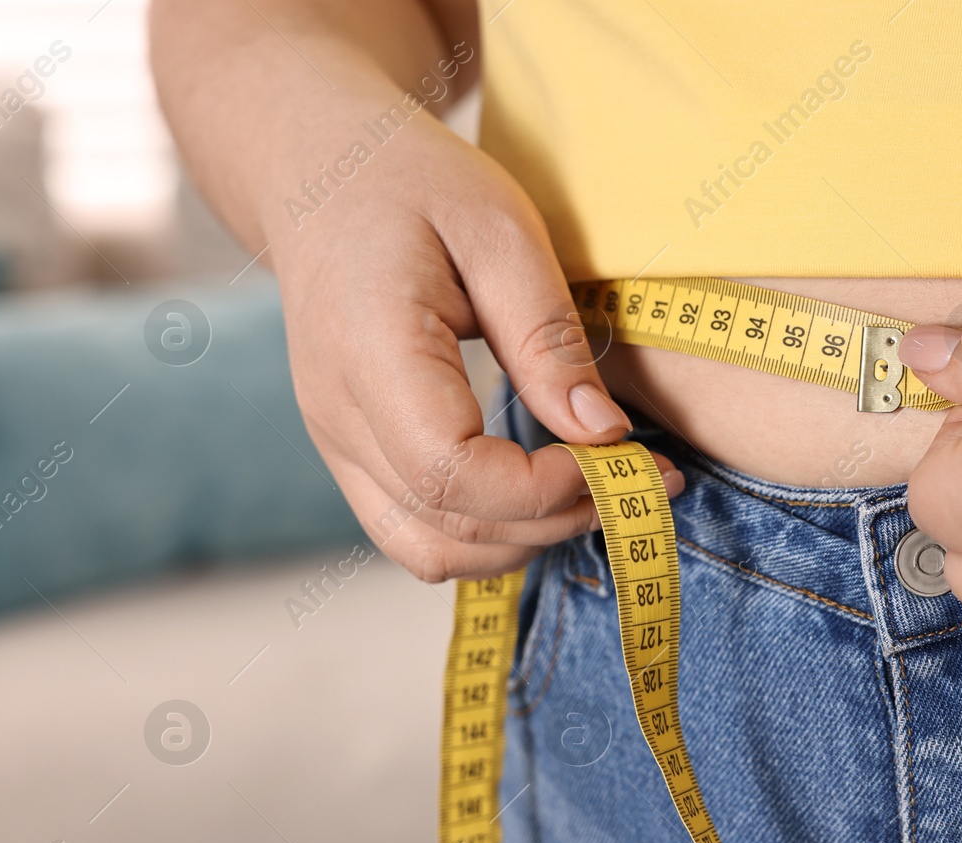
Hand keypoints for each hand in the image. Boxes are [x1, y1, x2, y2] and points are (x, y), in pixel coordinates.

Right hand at [269, 111, 680, 581]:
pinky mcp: (352, 454)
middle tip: (641, 478)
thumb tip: (603, 434)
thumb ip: (548, 338)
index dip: (546, 488)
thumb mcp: (500, 229)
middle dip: (557, 519)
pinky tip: (544, 491)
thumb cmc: (410, 183)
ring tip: (598, 487)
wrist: (320, 173)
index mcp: (370, 352)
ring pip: (431, 552)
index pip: (453, 474)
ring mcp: (337, 444)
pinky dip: (488, 533)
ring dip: (525, 540)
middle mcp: (339, 416)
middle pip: (448, 528)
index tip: (621, 456)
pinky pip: (416, 532)